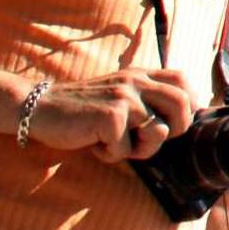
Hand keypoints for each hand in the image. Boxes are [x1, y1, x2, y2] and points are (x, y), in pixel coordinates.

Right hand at [23, 68, 199, 161]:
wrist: (40, 108)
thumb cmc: (82, 110)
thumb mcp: (118, 96)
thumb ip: (145, 102)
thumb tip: (171, 126)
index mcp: (140, 75)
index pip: (183, 80)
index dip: (188, 104)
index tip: (171, 123)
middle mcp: (136, 81)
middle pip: (182, 106)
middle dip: (172, 131)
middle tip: (143, 139)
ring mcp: (124, 97)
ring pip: (158, 132)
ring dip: (139, 149)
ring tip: (115, 143)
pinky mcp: (110, 116)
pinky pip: (125, 149)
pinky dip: (110, 155)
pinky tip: (93, 143)